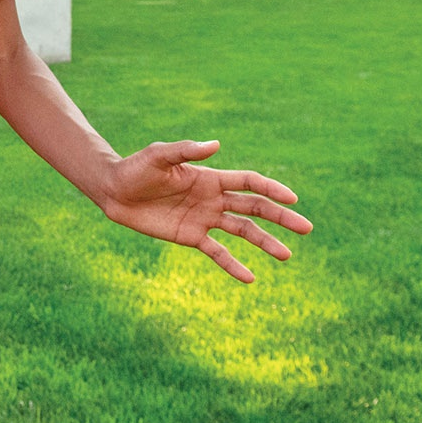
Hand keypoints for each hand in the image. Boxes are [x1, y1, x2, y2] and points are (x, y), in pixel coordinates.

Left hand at [97, 140, 309, 281]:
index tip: (293, 198)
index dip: (271, 189)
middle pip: (254, 207)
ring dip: (265, 242)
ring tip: (287, 255)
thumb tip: (216, 144)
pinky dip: (234, 266)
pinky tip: (251, 278)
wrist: (115, 191)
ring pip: (243, 231)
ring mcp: (205, 219)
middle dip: (280, 217)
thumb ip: (186, 150)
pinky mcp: (191, 237)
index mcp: (210, 177)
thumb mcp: (159, 156)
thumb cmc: (136, 168)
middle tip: (307, 228)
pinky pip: (217, 253)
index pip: (249, 183)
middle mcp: (213, 198)